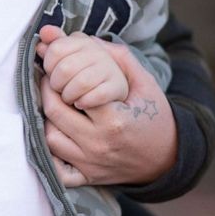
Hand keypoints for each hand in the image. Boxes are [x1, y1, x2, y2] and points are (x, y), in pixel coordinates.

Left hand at [40, 36, 177, 187]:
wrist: (168, 159)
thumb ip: (116, 57)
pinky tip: (56, 136)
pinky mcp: (87, 178)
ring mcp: (90, 164)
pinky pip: (56, 169)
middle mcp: (99, 144)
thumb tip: (82, 37)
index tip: (61, 68)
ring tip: (54, 104)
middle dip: (47, 90)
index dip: (63, 76)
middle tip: (50, 81)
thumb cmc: (155, 116)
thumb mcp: (144, 83)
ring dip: (46, 118)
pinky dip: (49, 154)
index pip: (74, 90)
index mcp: (114, 119)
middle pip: (55, 111)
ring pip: (49, 137)